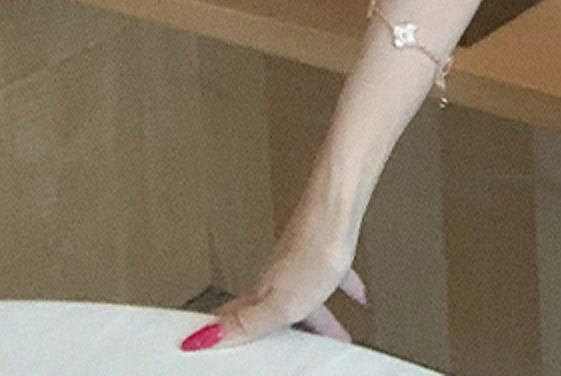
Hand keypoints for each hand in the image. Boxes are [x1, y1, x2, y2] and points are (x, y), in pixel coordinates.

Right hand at [181, 177, 367, 350]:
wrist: (338, 207)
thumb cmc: (312, 249)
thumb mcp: (278, 303)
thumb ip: (244, 324)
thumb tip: (200, 339)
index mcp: (262, 292)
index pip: (234, 319)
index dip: (223, 333)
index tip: (210, 342)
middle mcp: (278, 276)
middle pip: (271, 312)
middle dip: (274, 335)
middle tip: (282, 354)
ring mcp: (302, 262)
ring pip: (305, 297)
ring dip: (317, 318)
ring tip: (332, 336)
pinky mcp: (326, 250)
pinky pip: (335, 276)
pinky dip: (346, 289)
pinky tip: (359, 298)